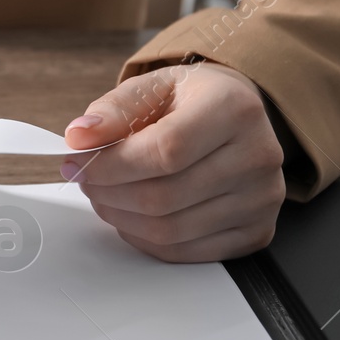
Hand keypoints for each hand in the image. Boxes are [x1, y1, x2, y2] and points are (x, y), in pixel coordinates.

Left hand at [62, 62, 285, 261]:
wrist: (237, 116)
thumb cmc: (194, 101)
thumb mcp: (153, 87)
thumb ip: (114, 110)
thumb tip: (79, 136)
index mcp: (234, 109)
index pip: (164, 151)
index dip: (111, 165)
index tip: (77, 162)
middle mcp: (258, 156)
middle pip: (164, 197)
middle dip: (108, 193)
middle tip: (86, 180)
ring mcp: (261, 200)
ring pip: (170, 231)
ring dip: (121, 218)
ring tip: (105, 194)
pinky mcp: (257, 231)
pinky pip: (185, 252)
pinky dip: (145, 239)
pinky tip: (131, 215)